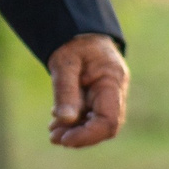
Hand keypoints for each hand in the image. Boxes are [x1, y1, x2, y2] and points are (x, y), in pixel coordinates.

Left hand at [47, 33, 127, 147]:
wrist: (78, 28)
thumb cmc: (73, 41)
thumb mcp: (64, 63)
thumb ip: (65, 91)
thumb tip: (65, 120)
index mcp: (113, 80)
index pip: (109, 120)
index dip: (89, 135)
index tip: (65, 140)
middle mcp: (115, 91)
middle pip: (105, 126)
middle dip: (81, 136)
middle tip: (54, 138)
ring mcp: (108, 94)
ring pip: (97, 123)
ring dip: (75, 131)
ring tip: (53, 133)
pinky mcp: (99, 96)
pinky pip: (91, 116)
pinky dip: (75, 123)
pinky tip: (57, 123)